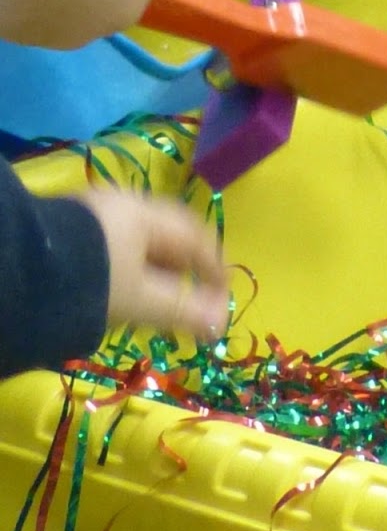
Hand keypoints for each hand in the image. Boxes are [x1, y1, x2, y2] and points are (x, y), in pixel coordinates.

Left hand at [73, 188, 228, 340]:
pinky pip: (114, 242)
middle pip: (168, 235)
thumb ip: (182, 311)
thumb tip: (219, 324)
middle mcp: (123, 205)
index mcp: (147, 216)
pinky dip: (129, 265)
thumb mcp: (139, 300)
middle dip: (185, 268)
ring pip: (139, 239)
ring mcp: (93, 212)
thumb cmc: (89, 280)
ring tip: (158, 298)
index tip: (221, 298)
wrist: (17, 270)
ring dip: (156, 268)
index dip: (215, 268)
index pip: (196, 238)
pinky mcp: (69, 226)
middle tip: (193, 297)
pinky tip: (122, 287)